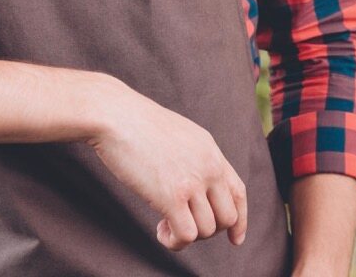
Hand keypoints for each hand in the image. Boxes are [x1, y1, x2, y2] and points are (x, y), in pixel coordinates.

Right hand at [85, 79, 247, 251]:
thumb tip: (191, 185)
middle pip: (227, 217)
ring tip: (165, 225)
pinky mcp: (171, 196)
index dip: (240, 220)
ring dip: (187, 236)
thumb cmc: (134, 122)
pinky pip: (186, 235)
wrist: (115, 114)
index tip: (236, 238)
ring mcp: (192, 182)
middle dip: (208, 230)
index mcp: (210, 151)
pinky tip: (160, 230)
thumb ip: (191, 157)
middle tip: (183, 224)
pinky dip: (175, 242)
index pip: (238, 192)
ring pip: (207, 230)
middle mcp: (208, 167)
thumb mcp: (176, 134)